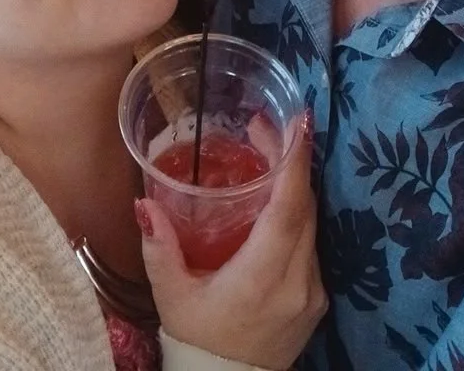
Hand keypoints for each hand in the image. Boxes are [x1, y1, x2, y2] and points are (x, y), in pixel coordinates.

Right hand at [137, 115, 325, 370]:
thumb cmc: (198, 338)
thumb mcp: (172, 294)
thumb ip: (160, 249)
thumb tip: (146, 203)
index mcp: (261, 279)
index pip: (288, 212)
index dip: (295, 165)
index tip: (296, 125)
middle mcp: (297, 282)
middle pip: (304, 208)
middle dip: (290, 162)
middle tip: (263, 128)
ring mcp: (312, 291)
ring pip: (311, 223)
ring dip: (294, 186)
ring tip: (269, 153)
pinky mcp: (317, 298)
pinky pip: (311, 242)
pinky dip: (297, 214)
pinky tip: (276, 198)